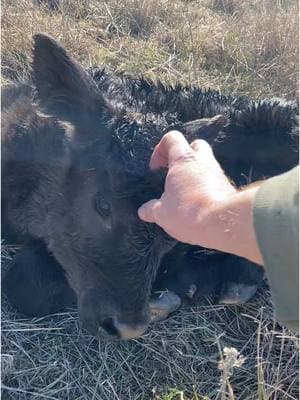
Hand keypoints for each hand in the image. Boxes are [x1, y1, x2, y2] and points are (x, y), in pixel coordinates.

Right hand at [138, 131, 262, 264]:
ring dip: (196, 174)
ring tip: (185, 193)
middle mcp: (204, 161)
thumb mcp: (162, 213)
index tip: (155, 169)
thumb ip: (152, 209)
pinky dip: (206, 188)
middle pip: (195, 146)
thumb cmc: (188, 212)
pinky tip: (198, 205)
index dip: (160, 150)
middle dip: (183, 157)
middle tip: (174, 174)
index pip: (172, 138)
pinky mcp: (228, 189)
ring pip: (207, 164)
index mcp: (184, 159)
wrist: (221, 223)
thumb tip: (144, 211)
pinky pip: (215, 182)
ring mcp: (219, 174)